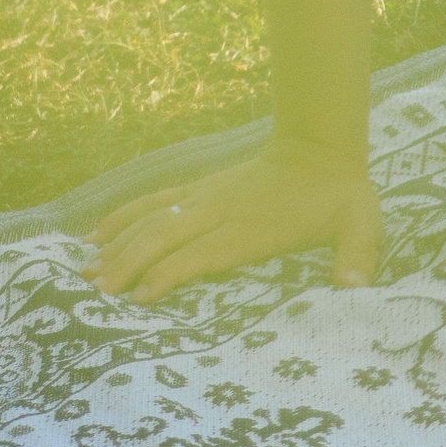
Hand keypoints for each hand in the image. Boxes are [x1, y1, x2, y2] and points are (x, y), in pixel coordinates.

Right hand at [81, 137, 382, 302]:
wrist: (321, 149)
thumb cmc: (340, 198)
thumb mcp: (361, 224)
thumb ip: (358, 255)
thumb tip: (355, 287)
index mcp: (254, 226)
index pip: (205, 252)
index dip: (172, 272)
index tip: (142, 297)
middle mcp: (223, 210)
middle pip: (167, 236)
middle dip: (130, 263)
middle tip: (97, 293)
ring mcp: (207, 197)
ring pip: (153, 218)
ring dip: (118, 243)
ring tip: (84, 270)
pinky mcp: (199, 189)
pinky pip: (155, 201)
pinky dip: (123, 216)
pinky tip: (94, 234)